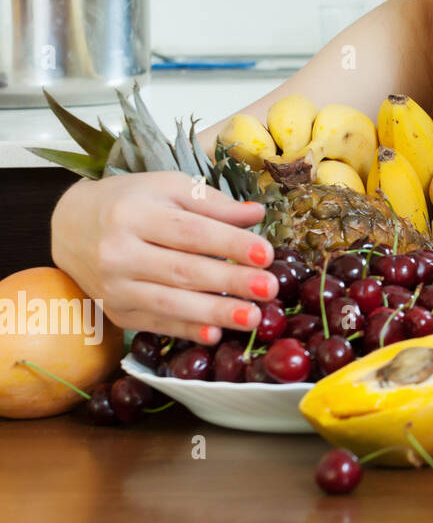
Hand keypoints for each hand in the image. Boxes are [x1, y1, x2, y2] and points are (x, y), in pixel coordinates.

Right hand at [51, 172, 278, 343]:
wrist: (72, 227)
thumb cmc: (130, 202)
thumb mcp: (167, 188)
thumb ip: (212, 202)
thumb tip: (256, 214)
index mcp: (134, 214)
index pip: (190, 232)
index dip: (230, 244)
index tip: (267, 254)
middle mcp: (117, 252)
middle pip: (182, 270)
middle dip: (230, 282)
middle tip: (269, 289)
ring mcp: (113, 287)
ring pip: (169, 303)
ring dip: (214, 313)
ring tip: (252, 317)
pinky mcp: (115, 311)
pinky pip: (156, 324)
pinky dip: (186, 331)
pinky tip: (215, 334)